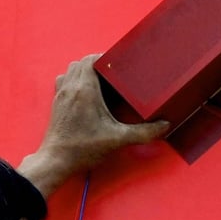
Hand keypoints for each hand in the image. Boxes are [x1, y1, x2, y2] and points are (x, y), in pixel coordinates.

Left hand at [19, 54, 168, 195]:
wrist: (55, 162)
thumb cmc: (83, 148)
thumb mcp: (118, 139)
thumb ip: (144, 132)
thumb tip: (165, 125)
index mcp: (85, 89)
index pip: (91, 59)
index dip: (104, 57)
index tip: (118, 64)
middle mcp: (71, 87)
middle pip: (81, 62)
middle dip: (96, 63)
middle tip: (112, 73)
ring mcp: (60, 95)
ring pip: (70, 70)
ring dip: (83, 70)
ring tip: (99, 81)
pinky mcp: (56, 104)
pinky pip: (64, 81)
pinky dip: (74, 80)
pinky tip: (85, 94)